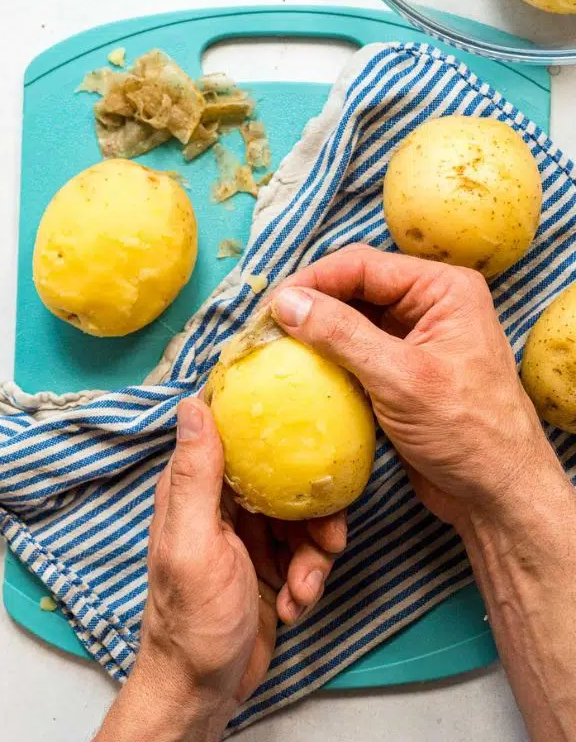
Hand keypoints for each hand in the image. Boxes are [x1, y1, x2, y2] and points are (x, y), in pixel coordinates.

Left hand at [95, 398, 345, 741]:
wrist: (204, 688)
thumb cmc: (191, 621)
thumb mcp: (194, 542)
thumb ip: (195, 475)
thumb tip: (191, 405)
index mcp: (192, 489)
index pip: (231, 435)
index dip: (270, 428)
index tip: (308, 429)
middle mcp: (218, 506)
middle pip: (281, 476)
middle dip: (313, 509)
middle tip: (329, 540)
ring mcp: (245, 537)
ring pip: (301, 517)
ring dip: (315, 553)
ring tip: (305, 587)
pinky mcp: (267, 566)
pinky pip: (305, 553)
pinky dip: (310, 578)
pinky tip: (297, 604)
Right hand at [269, 244, 566, 530]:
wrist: (497, 494)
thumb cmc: (467, 433)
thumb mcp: (400, 378)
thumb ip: (341, 335)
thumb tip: (284, 302)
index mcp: (443, 290)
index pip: (361, 266)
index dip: (310, 281)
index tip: (268, 309)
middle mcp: (428, 305)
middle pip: (351, 288)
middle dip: (307, 305)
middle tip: (263, 329)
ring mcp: (412, 339)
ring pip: (347, 320)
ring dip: (311, 333)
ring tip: (271, 348)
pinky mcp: (397, 371)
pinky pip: (350, 352)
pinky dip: (322, 359)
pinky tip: (296, 372)